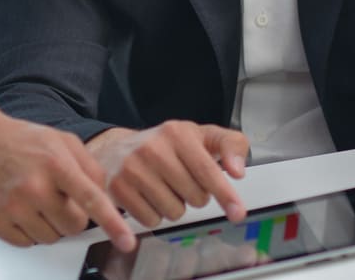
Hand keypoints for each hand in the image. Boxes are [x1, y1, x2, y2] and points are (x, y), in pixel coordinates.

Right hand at [0, 109, 135, 251]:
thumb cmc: (22, 140)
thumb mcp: (62, 140)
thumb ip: (89, 165)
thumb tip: (104, 195)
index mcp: (56, 163)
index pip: (91, 198)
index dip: (112, 223)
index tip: (126, 241)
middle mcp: (35, 186)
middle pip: (73, 226)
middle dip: (73, 216)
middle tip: (59, 198)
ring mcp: (14, 206)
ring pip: (51, 238)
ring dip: (50, 224)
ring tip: (37, 198)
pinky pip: (27, 243)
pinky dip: (29, 231)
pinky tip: (22, 207)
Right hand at [87, 121, 247, 229]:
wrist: (116, 149)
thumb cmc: (165, 145)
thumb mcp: (200, 136)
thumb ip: (229, 145)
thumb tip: (237, 171)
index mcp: (177, 133)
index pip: (207, 170)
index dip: (225, 193)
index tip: (237, 212)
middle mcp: (153, 149)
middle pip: (195, 197)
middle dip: (195, 194)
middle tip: (182, 179)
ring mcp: (133, 169)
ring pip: (174, 212)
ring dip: (175, 205)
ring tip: (163, 186)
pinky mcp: (118, 189)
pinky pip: (152, 220)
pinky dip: (155, 214)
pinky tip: (148, 196)